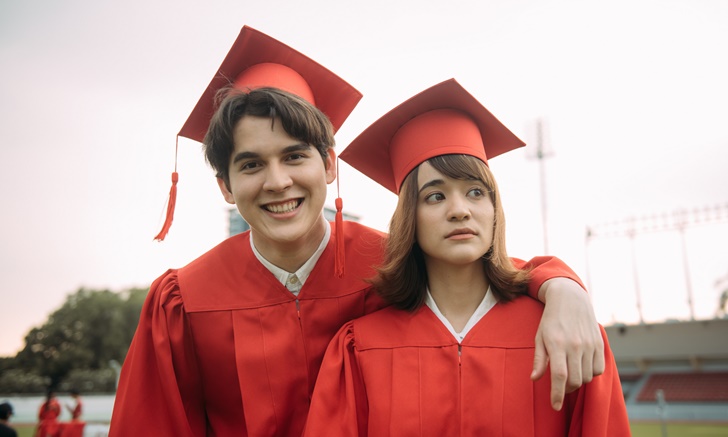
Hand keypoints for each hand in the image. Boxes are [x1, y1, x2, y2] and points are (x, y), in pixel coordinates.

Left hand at [530, 278, 603, 410]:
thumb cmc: (551, 320)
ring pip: (587, 377)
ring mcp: (589, 345)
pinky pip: (598, 369)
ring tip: (570, 374)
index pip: (559, 376)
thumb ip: (539, 359)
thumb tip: (535, 379)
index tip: (555, 406)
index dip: (557, 394)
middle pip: (575, 380)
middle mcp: (575, 345)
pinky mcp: (599, 344)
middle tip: (561, 387)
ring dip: (578, 382)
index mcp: (557, 344)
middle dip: (567, 390)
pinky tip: (582, 368)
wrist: (570, 299)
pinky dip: (590, 374)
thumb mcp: (540, 337)